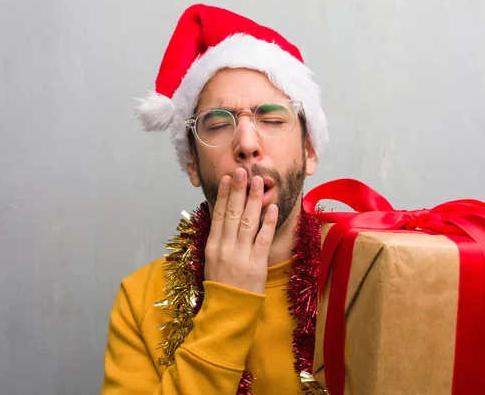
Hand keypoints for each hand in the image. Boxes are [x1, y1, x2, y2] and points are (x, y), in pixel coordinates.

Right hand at [204, 167, 278, 293]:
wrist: (227, 312)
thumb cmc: (221, 286)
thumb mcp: (212, 261)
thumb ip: (219, 239)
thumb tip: (224, 215)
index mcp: (212, 246)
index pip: (219, 214)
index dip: (224, 195)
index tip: (228, 178)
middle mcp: (225, 248)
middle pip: (233, 213)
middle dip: (239, 190)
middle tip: (243, 171)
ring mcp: (241, 256)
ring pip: (248, 222)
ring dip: (254, 199)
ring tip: (259, 182)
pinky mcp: (256, 265)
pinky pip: (263, 239)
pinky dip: (268, 222)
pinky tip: (272, 207)